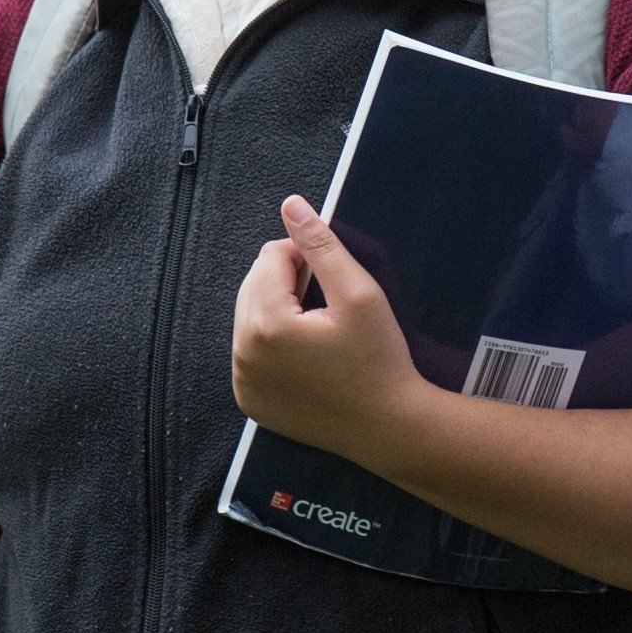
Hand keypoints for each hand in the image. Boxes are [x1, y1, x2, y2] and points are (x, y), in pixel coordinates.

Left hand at [230, 197, 430, 455]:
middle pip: (253, 285)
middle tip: (329, 305)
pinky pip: (250, 354)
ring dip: (278, 311)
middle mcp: (243, 354)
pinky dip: (272, 345)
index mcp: (266, 324)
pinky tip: (306, 355)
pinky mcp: (250, 401)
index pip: (271, 257)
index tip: (335, 280)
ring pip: (249, 318)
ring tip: (319, 329)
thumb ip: (321, 246)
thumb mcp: (358, 294)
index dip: (306, 257)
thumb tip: (291, 205)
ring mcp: (243, 381)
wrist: (389, 427)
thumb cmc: (380, 361)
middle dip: (287, 283)